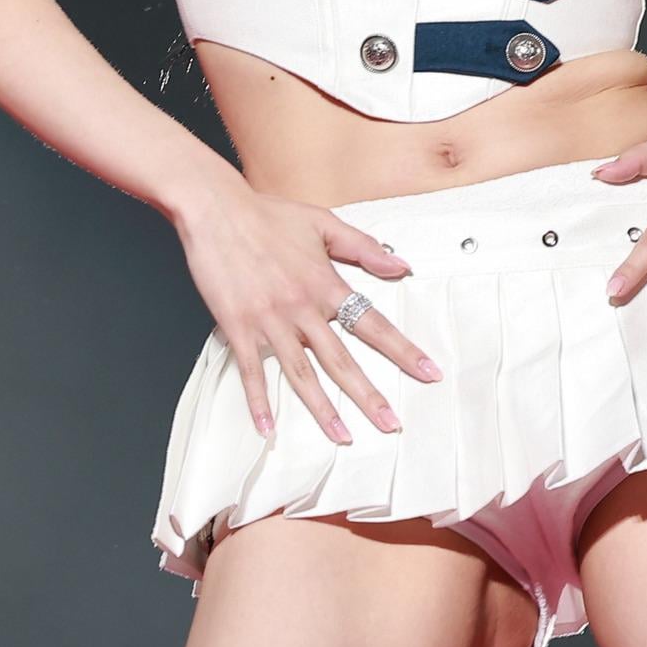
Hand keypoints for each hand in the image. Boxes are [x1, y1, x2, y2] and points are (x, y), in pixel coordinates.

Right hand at [176, 182, 444, 443]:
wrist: (217, 210)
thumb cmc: (268, 214)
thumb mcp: (323, 223)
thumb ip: (363, 247)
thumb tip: (401, 265)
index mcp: (325, 284)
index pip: (373, 324)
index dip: (403, 350)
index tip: (429, 372)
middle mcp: (301, 308)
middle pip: (341, 360)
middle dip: (369, 396)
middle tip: (391, 425)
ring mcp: (269, 320)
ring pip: (301, 373)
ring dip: (322, 409)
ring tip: (342, 436)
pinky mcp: (238, 327)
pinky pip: (251, 371)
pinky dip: (258, 400)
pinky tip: (267, 427)